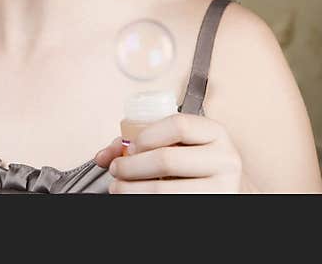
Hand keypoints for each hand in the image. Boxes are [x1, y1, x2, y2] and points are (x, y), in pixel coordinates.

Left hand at [93, 114, 248, 192]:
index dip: (146, 135)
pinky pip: (172, 205)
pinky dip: (145, 202)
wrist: (229, 190)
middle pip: (166, 160)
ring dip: (132, 190)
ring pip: (165, 191)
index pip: (178, 125)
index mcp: (215, 133)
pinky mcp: (215, 206)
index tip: (131, 147)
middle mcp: (226, 160)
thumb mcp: (176, 144)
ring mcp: (224, 188)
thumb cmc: (195, 163)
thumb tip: (103, 155)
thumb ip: (140, 140)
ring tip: (118, 188)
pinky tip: (137, 198)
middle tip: (115, 170)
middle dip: (130, 167)